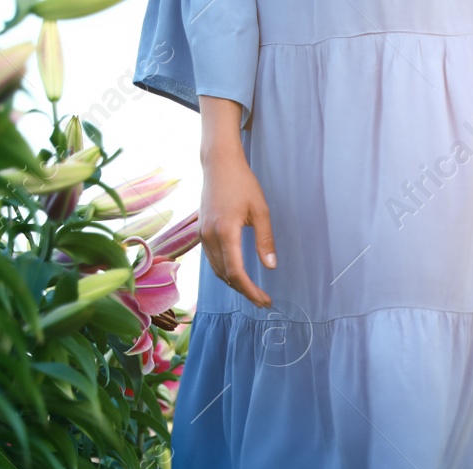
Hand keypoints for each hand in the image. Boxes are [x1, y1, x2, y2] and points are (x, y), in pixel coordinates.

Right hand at [200, 143, 275, 307]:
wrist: (218, 164)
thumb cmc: (242, 183)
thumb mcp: (260, 210)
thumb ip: (265, 240)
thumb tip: (271, 266)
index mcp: (225, 232)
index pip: (236, 272)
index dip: (250, 290)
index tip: (264, 300)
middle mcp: (209, 236)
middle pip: (225, 275)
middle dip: (244, 291)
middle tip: (262, 301)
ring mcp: (202, 235)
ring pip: (217, 270)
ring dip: (234, 284)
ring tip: (253, 292)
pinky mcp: (201, 232)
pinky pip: (212, 260)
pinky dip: (225, 272)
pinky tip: (237, 276)